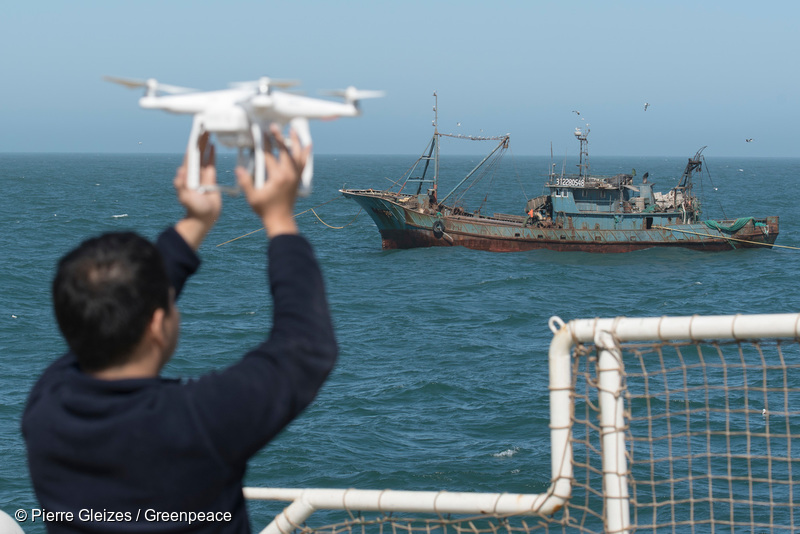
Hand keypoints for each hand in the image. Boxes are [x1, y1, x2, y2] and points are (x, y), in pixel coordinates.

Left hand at [174, 132, 221, 248]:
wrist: (203, 219)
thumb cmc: (194, 209)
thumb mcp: (186, 198)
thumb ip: (181, 186)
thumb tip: (179, 172)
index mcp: (188, 173)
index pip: (190, 153)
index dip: (193, 141)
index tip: (196, 130)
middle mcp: (194, 171)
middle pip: (197, 151)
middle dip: (199, 138)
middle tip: (203, 125)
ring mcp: (202, 174)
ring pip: (204, 154)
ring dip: (205, 143)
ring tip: (208, 131)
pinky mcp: (210, 178)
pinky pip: (211, 163)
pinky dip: (212, 153)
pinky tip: (213, 145)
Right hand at [236, 124, 310, 237]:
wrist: (280, 220)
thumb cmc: (266, 210)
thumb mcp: (252, 197)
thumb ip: (245, 183)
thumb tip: (239, 169)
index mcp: (277, 177)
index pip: (270, 155)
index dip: (264, 143)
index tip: (260, 132)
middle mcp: (289, 174)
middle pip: (285, 151)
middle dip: (278, 137)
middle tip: (274, 126)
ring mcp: (295, 176)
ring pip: (298, 155)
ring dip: (295, 142)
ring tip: (293, 130)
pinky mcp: (298, 179)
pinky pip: (304, 163)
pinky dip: (305, 153)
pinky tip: (307, 145)